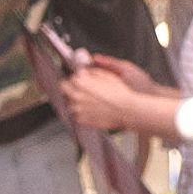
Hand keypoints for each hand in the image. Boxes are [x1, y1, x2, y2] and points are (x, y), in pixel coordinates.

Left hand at [49, 53, 174, 138]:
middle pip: (64, 91)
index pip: (68, 80)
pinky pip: (77, 115)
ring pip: (71, 103)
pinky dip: (82, 112)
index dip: (75, 80)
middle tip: (82, 89)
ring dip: (77, 101)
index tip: (80, 80)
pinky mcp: (82, 120)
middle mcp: (76, 97)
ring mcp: (78, 109)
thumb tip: (86, 73)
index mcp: (82, 84)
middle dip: (71, 89)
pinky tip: (94, 110)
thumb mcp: (108, 76)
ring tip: (92, 101)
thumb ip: (93, 73)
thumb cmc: (120, 94)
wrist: (127, 111)